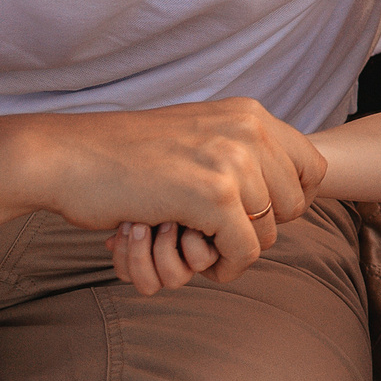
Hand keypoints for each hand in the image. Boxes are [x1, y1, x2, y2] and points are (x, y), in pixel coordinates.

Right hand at [28, 97, 323, 285]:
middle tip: (221, 236)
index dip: (294, 201)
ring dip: (237, 250)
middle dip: (261, 230)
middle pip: (295, 205)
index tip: (259, 217)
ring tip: (199, 244)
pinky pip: (244, 250)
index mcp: (249, 113)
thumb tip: (287, 191)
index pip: (314, 166)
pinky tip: (204, 264)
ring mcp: (233, 160)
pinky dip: (226, 266)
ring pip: (269, 232)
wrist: (66, 157)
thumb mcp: (196, 136)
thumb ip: (239, 152)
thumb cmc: (123, 156)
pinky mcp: (213, 194)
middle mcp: (250, 129)